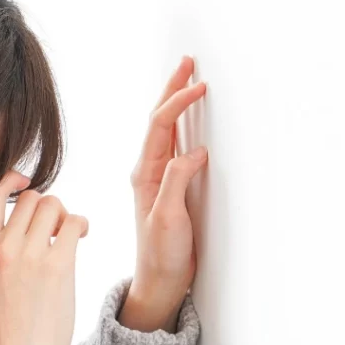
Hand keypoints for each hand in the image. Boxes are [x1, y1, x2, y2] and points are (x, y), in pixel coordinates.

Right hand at [0, 170, 89, 344]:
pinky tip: (82, 237)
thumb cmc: (10, 323)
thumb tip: (19, 219)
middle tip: (55, 227)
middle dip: (47, 207)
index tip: (26, 183)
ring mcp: (29, 255)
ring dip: (65, 215)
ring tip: (69, 235)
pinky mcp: (58, 265)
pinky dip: (82, 224)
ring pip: (53, 204)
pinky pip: (74, 222)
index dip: (11, 181)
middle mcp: (2, 248)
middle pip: (30, 198)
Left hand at [123, 55, 208, 331]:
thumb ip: (177, 182)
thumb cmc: (162, 254)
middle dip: (173, 89)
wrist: (159, 281)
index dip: (178, 102)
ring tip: (189, 79)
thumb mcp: (168, 218)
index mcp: (145, 173)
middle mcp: (149, 171)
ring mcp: (159, 178)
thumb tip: (195, 151)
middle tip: (188, 62)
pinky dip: (185, 126)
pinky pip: (176, 147)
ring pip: (168, 131)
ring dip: (177, 103)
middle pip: (159, 120)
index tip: (199, 85)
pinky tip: (192, 119)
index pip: (160, 126)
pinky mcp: (170, 188)